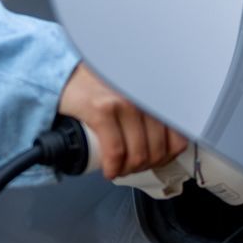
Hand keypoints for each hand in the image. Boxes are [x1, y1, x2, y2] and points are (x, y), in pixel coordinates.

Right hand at [57, 62, 186, 180]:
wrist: (65, 72)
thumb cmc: (98, 82)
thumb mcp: (133, 93)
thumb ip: (150, 108)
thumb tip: (165, 139)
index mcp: (155, 93)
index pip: (177, 137)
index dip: (166, 157)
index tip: (154, 161)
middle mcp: (144, 95)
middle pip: (157, 150)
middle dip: (143, 166)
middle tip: (131, 167)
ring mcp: (124, 102)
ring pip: (138, 154)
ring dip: (128, 170)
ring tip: (119, 168)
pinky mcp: (102, 110)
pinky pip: (115, 152)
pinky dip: (113, 168)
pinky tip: (109, 170)